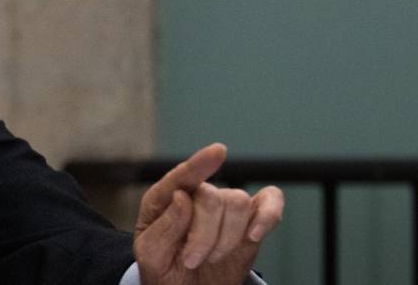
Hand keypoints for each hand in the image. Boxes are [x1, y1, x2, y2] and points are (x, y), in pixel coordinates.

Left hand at [134, 143, 284, 284]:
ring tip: (211, 258)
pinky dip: (268, 215)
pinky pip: (270, 202)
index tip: (219, 151)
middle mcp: (196, 195)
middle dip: (204, 235)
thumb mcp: (152, 254)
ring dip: (227, 237)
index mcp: (165, 199)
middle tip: (192, 260)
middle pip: (213, 197)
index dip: (199, 164)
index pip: (182, 176)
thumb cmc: (165, 269)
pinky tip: (255, 235)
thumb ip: (164, 227)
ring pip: (239, 203)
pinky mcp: (251, 220)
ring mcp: (225, 207)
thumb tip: (183, 197)